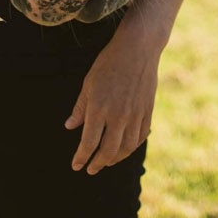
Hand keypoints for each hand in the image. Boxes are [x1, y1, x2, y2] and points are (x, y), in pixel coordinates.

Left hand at [65, 22, 162, 174]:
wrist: (138, 48)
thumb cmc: (109, 63)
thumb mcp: (88, 83)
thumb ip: (80, 107)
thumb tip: (70, 126)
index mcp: (99, 108)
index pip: (88, 143)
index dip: (81, 157)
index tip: (76, 165)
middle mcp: (118, 115)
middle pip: (108, 151)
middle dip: (97, 163)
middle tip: (91, 169)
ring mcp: (135, 114)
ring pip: (126, 148)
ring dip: (115, 159)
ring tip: (107, 161)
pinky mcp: (147, 111)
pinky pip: (140, 136)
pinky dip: (132, 147)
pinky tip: (125, 148)